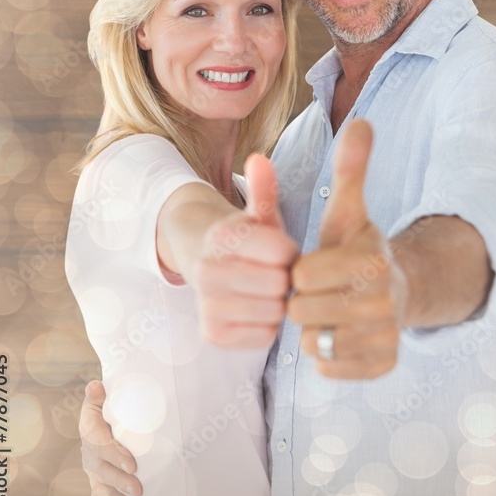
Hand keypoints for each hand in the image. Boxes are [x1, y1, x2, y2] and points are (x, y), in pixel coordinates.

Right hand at [79, 380, 141, 495]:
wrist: (100, 418)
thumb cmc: (106, 406)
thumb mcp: (101, 398)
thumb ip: (99, 394)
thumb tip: (94, 386)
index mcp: (91, 432)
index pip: (102, 445)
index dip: (116, 456)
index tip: (133, 465)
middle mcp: (90, 454)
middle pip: (103, 470)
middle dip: (120, 481)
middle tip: (138, 489)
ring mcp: (93, 470)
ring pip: (100, 487)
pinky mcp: (98, 481)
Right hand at [195, 154, 298, 347]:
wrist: (205, 265)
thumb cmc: (246, 240)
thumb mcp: (257, 214)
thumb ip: (263, 190)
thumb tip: (259, 158)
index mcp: (222, 237)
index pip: (282, 253)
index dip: (290, 252)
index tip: (283, 251)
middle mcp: (208, 272)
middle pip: (279, 285)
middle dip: (285, 278)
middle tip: (276, 273)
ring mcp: (207, 306)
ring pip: (274, 312)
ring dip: (279, 304)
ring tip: (267, 291)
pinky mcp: (212, 335)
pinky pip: (265, 336)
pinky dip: (268, 326)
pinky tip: (258, 310)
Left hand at [288, 119, 406, 378]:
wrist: (395, 291)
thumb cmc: (357, 247)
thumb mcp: (349, 209)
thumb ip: (351, 168)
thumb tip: (362, 121)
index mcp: (371, 260)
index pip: (302, 275)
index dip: (300, 271)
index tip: (314, 264)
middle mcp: (384, 302)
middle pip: (303, 312)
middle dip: (302, 301)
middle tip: (319, 291)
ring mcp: (385, 337)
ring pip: (313, 343)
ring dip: (312, 329)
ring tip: (328, 311)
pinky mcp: (382, 365)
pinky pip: (327, 369)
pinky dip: (325, 355)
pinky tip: (338, 333)